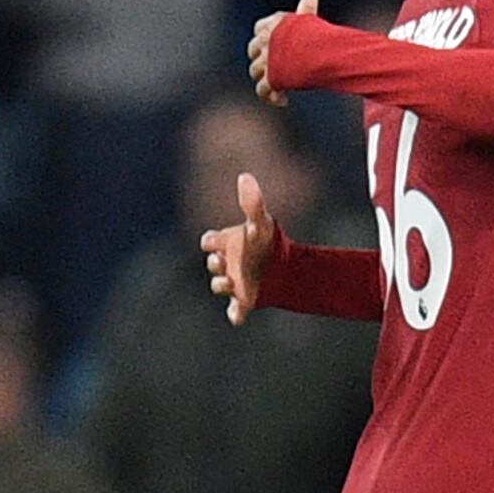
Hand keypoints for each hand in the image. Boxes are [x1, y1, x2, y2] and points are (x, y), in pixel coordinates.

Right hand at [200, 170, 285, 323]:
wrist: (284, 267)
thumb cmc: (267, 242)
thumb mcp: (260, 222)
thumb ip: (252, 202)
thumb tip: (245, 175)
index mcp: (225, 243)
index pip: (209, 241)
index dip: (211, 241)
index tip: (216, 241)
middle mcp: (224, 264)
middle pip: (212, 264)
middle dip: (215, 263)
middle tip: (223, 261)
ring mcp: (232, 283)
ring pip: (219, 285)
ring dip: (222, 284)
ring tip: (231, 282)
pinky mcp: (243, 301)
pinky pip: (234, 311)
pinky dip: (235, 315)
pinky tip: (237, 317)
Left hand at [249, 0, 317, 105]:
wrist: (314, 52)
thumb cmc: (315, 35)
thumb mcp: (309, 21)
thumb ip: (306, 11)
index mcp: (271, 26)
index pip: (259, 28)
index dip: (263, 35)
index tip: (270, 41)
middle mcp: (264, 43)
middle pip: (252, 50)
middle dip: (260, 58)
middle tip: (272, 66)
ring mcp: (265, 62)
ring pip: (255, 72)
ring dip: (264, 79)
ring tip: (278, 87)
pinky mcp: (271, 79)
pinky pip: (263, 91)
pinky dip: (271, 97)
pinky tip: (282, 101)